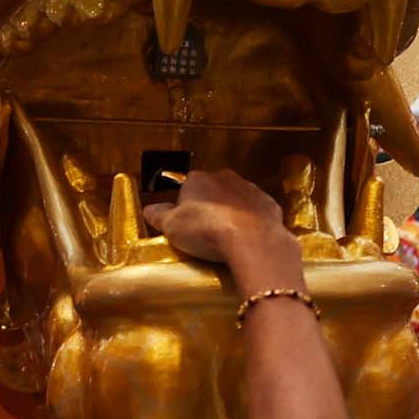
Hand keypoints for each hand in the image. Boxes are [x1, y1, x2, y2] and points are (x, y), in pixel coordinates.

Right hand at [142, 171, 298, 282]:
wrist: (253, 240)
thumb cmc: (209, 231)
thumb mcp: (171, 227)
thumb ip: (159, 216)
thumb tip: (149, 211)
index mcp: (198, 179)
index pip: (184, 189)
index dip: (181, 209)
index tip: (181, 226)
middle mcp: (224, 178)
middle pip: (211, 192)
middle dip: (207, 209)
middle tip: (201, 234)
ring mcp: (249, 189)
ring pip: (235, 200)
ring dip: (229, 214)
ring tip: (223, 240)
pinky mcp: (269, 204)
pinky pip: (256, 213)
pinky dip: (251, 223)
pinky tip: (245, 240)